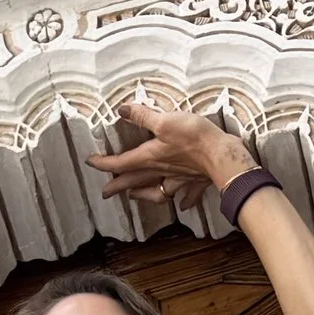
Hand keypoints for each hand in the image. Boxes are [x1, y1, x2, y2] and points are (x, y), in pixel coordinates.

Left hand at [88, 103, 252, 211]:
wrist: (222, 155)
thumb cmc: (193, 138)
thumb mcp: (164, 120)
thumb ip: (142, 116)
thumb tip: (123, 109)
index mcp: (150, 158)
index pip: (121, 163)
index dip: (104, 163)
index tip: (91, 162)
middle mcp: (162, 171)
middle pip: (135, 181)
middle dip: (118, 187)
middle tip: (105, 193)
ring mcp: (179, 179)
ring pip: (158, 192)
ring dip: (145, 195)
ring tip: (135, 196)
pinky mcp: (196, 181)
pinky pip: (187, 195)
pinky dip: (184, 200)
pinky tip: (182, 205)